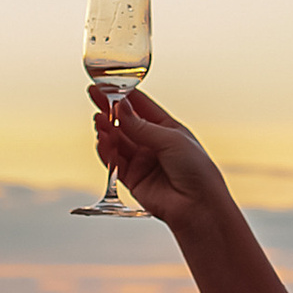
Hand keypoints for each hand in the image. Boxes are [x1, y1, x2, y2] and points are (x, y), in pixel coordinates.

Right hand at [90, 86, 231, 234]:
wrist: (198, 207)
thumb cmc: (196, 171)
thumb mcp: (171, 140)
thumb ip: (142, 127)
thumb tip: (121, 108)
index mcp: (168, 129)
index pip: (142, 106)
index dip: (124, 95)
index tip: (107, 85)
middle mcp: (153, 143)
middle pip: (126, 122)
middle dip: (109, 109)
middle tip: (94, 96)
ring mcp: (142, 160)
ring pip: (118, 141)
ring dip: (106, 130)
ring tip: (98, 121)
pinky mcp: (133, 178)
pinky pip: (114, 161)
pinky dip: (106, 150)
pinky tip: (102, 140)